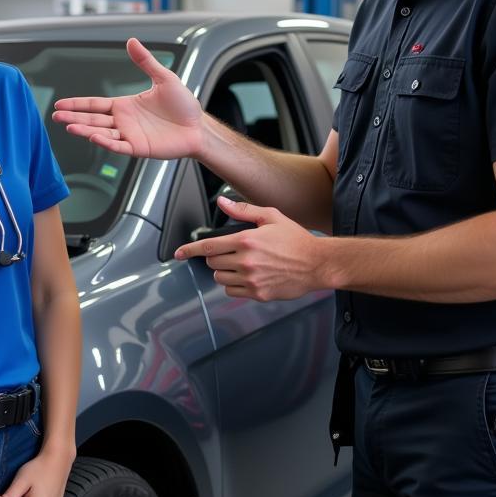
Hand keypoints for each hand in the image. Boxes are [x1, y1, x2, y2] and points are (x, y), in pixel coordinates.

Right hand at [53, 38, 203, 159]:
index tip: (60, 104)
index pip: (95, 104)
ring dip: (85, 130)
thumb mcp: (163, 78)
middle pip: (93, 119)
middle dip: (74, 117)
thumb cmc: (183, 105)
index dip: (78, 104)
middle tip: (56, 116)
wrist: (198, 127)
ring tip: (69, 126)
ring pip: (102, 133)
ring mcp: (130, 136)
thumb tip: (132, 41)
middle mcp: (124, 121)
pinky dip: (106, 142)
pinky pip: (118, 146)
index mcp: (125, 106)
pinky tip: (94, 136)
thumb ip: (146, 61)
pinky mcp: (139, 148)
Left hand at [174, 196, 324, 300]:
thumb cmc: (296, 239)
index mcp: (246, 240)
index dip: (189, 250)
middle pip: (212, 263)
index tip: (178, 253)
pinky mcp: (258, 294)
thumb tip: (223, 202)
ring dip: (224, 271)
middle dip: (217, 256)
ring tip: (242, 264)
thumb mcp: (271, 217)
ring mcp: (251, 280)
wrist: (317, 264)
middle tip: (232, 252)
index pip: (209, 246)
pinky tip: (248, 276)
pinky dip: (234, 285)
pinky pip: (232, 291)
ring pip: (220, 278)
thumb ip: (243, 210)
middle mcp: (246, 261)